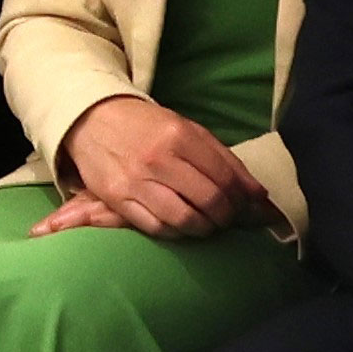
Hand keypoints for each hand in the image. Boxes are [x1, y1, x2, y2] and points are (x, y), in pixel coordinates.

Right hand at [35, 97, 263, 240]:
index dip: (243, 198)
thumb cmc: (147, 127)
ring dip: (204, 228)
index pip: (225, 177)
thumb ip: (224, 160)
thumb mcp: (188, 130)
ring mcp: (136, 181)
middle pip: (210, 200)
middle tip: (228, 218)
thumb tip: (259, 195)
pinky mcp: (117, 199)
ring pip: (185, 219)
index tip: (247, 206)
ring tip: (207, 223)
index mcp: (180, 135)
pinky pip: (157, 228)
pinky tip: (182, 225)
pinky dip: (177, 232)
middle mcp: (158, 158)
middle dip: (227, 216)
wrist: (93, 119)